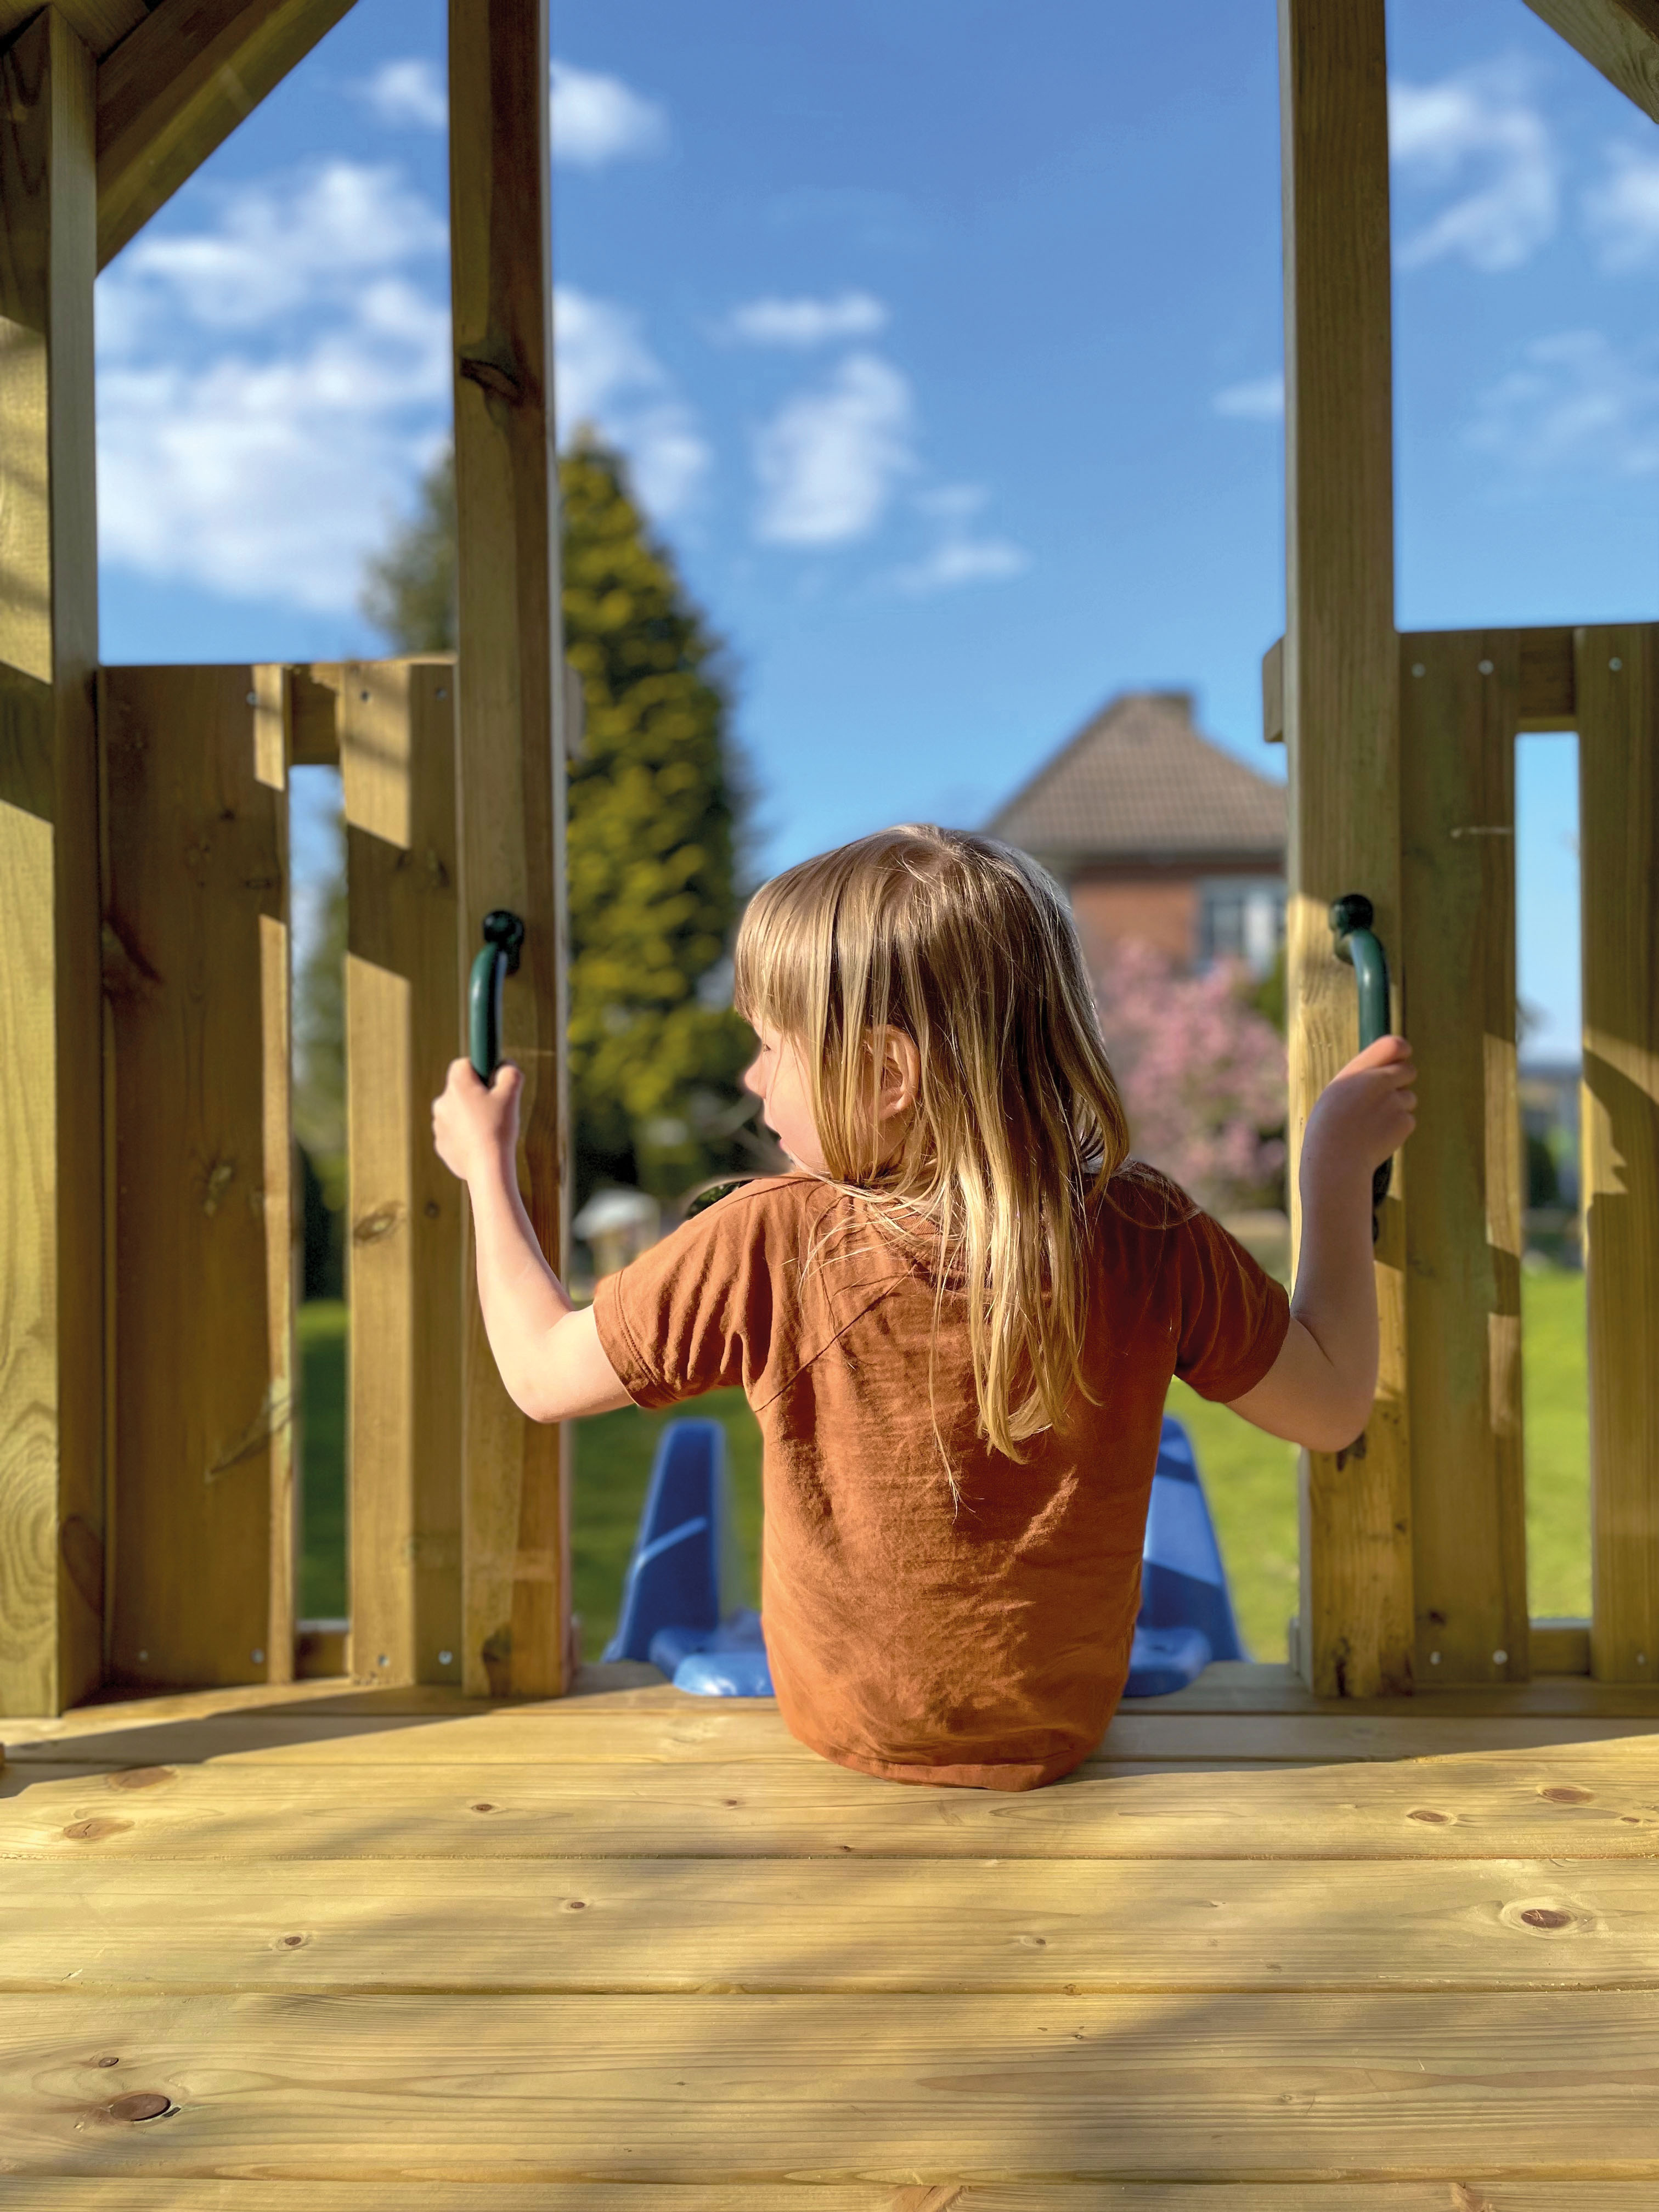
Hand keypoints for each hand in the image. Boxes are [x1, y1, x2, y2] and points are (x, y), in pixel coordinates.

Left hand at [432, 1057, 521, 1182]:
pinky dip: (465, 1136)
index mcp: (457, 1085)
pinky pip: (453, 1133)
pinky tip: (481, 1145)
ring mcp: (438, 1124)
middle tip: (494, 1108)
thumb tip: (506, 1065)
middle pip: (459, 1090)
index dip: (479, 1069)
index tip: (491, 1080)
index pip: (463, 1064)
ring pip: (456, 1112)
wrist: (487, 1167)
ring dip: (469, 1116)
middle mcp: (442, 1101)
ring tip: (489, 1130)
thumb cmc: (499, 1128)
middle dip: (475, 1095)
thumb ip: (510, 1073)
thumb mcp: (511, 1095)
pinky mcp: (440, 1144)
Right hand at [1303, 1033, 1416, 1182]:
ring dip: (1397, 1107)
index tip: (1399, 1058)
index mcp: (1357, 1071)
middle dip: (1401, 1081)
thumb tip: (1388, 1068)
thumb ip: (1361, 1078)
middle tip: (1384, 1098)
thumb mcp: (1336, 1094)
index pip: (1394, 1045)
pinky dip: (1397, 1127)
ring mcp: (1394, 1102)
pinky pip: (1408, 1119)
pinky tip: (1377, 1137)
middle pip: (1409, 1070)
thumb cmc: (1328, 1129)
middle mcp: (1379, 1081)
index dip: (1401, 1051)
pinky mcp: (1404, 1123)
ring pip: (1409, 1098)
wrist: (1334, 1163)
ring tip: (1372, 1124)